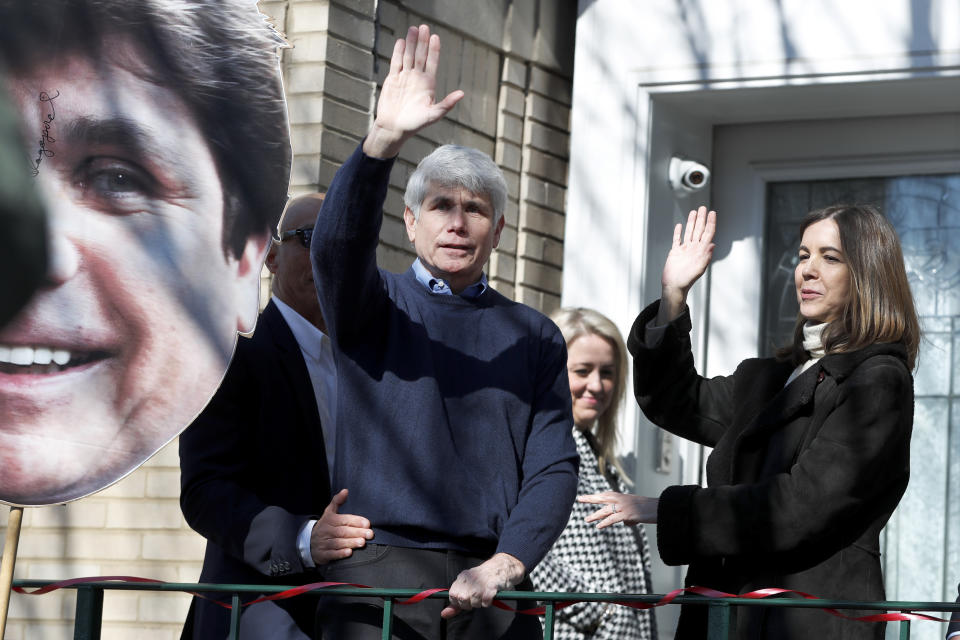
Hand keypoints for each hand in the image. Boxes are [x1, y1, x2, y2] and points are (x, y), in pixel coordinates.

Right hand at [310, 489, 373, 564]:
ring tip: (362, 542)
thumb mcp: (329, 512)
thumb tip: (346, 490)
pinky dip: (340, 553)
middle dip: (357, 532)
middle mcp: (326, 530)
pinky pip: (331, 554)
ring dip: (351, 542)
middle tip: (369, 534)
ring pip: (338, 542)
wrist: (309, 543)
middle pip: (343, 531)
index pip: (344, 519)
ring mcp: (323, 542)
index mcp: (329, 520)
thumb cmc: (325, 526)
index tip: (367, 523)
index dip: (356, 521)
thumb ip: (337, 501)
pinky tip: (349, 553)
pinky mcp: (322, 554)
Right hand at [363, 24, 463, 158]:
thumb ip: (447, 104)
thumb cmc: (415, 124)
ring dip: (411, 43)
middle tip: (424, 27)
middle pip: (421, 56)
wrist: (394, 128)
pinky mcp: (392, 79)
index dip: (434, 50)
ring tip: (413, 29)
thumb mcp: (434, 115)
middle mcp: (417, 78)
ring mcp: (405, 77)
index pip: (432, 63)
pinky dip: (398, 52)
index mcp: (428, 84)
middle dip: (423, 42)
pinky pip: (396, 62)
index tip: (435, 37)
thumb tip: (462, 94)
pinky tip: (402, 41)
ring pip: (409, 56)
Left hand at [440, 553, 524, 618]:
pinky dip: (487, 603)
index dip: (459, 602)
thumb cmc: (483, 580)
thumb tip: (443, 614)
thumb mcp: (467, 589)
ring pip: (474, 601)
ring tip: (484, 597)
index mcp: (462, 578)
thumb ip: (455, 603)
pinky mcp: (493, 584)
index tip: (466, 601)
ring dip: (479, 604)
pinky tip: (490, 598)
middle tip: (476, 600)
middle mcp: (470, 578)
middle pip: (462, 599)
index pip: (453, 595)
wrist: (501, 567)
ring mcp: (481, 581)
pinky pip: (486, 600)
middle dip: (469, 605)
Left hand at [579, 491, 657, 527]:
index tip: (587, 496)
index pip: (607, 495)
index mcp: (623, 497)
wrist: (660, 508)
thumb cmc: (649, 510)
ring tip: (586, 520)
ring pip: (606, 510)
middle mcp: (622, 499)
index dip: (597, 496)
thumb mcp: (637, 511)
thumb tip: (625, 523)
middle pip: (603, 498)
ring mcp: (624, 506)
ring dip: (595, 515)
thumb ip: (628, 516)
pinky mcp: (628, 514)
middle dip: (590, 499)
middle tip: (579, 499)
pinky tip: (598, 526)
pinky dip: (605, 523)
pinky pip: (613, 519)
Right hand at [658, 206, 716, 322]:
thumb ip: (706, 256)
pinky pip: (677, 239)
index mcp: (701, 251)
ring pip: (689, 232)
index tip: (712, 213)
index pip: (708, 233)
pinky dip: (678, 232)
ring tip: (694, 212)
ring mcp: (684, 249)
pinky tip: (680, 226)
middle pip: (699, 230)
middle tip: (703, 208)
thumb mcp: (699, 268)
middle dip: (702, 218)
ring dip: (692, 222)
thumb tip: (713, 245)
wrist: (674, 286)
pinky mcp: (675, 252)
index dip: (711, 223)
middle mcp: (694, 248)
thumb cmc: (686, 280)